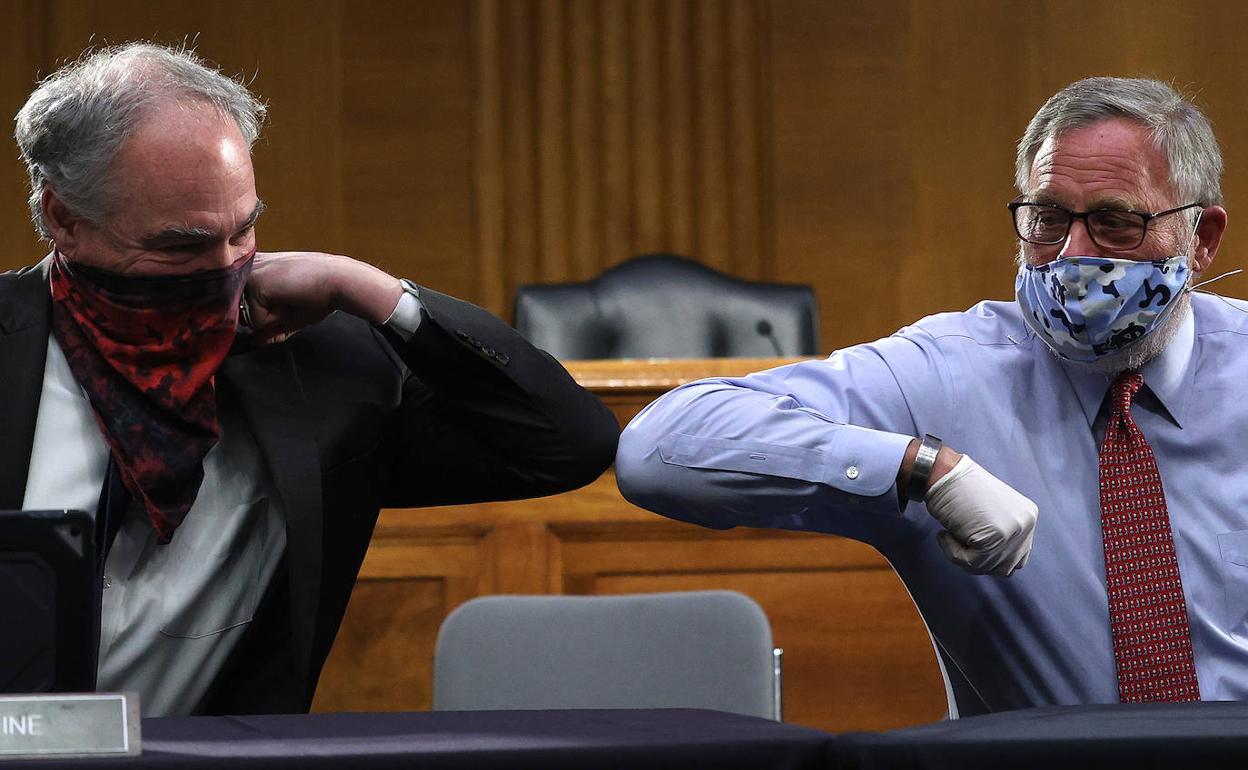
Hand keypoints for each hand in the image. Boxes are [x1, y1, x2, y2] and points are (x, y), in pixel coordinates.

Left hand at [243, 251, 403, 343]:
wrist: (339, 280)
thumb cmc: (322, 293)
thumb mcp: (292, 313)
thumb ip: (271, 327)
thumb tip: (255, 341)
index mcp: (259, 267)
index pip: (248, 303)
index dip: (270, 313)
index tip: (293, 299)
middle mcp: (250, 267)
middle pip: (245, 312)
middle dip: (270, 317)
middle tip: (295, 300)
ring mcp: (249, 274)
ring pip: (248, 317)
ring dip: (273, 318)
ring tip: (294, 299)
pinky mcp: (254, 283)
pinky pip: (256, 321)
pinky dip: (276, 319)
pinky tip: (292, 299)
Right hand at [923, 455, 1036, 576]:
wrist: (941, 474)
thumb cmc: (957, 491)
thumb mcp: (991, 513)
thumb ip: (1002, 535)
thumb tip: (998, 564)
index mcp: (1028, 516)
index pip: (1018, 557)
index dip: (991, 557)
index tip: (969, 545)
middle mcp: (1026, 524)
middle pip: (1006, 567)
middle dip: (979, 561)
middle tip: (956, 542)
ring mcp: (1013, 531)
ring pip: (989, 567)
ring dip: (964, 558)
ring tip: (950, 535)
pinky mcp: (995, 537)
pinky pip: (972, 562)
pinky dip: (953, 553)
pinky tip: (945, 534)